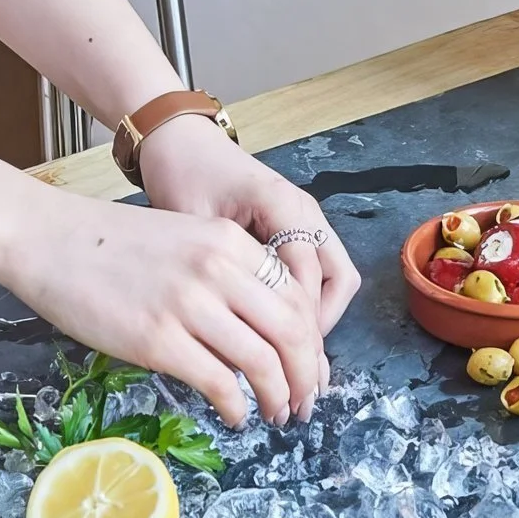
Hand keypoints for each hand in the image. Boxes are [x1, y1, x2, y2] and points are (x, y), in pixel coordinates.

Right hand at [10, 184, 323, 426]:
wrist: (48, 239)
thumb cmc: (110, 243)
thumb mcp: (184, 238)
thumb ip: (225, 274)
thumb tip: (260, 329)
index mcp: (229, 241)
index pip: (296, 299)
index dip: (312, 343)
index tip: (312, 369)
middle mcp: (218, 270)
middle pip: (291, 333)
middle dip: (306, 376)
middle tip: (306, 403)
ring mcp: (188, 305)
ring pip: (262, 362)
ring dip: (278, 397)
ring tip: (276, 414)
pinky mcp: (157, 340)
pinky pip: (219, 383)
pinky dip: (236, 407)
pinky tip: (234, 416)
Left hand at [137, 114, 357, 346]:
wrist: (180, 140)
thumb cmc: (182, 175)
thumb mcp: (193, 224)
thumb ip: (219, 274)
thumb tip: (234, 341)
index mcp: (283, 205)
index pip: (306, 276)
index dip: (298, 326)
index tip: (279, 368)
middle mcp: (305, 212)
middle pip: (338, 280)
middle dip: (319, 332)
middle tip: (295, 377)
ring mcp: (306, 219)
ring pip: (335, 279)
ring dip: (318, 321)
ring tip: (292, 364)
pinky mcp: (297, 228)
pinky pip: (318, 272)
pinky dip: (308, 305)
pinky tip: (280, 335)